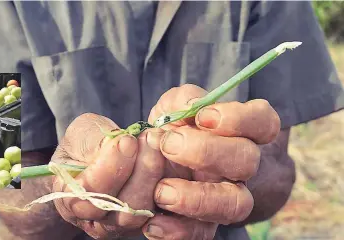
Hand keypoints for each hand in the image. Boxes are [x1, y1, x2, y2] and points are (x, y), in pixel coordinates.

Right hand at [51, 113, 165, 238]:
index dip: (110, 169)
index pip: (87, 195)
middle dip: (140, 172)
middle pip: (121, 210)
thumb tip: (122, 143)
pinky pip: (161, 209)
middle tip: (150, 139)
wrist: (97, 158)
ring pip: (143, 210)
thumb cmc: (84, 146)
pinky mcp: (147, 218)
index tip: (126, 141)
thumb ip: (93, 140)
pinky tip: (169, 157)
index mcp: (69, 199)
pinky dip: (167, 182)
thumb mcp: (81, 134)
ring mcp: (122, 224)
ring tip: (158, 144)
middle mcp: (95, 220)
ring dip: (154, 175)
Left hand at [144, 84, 279, 238]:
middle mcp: (238, 167)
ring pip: (236, 204)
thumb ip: (184, 99)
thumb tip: (192, 105)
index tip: (203, 116)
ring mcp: (225, 197)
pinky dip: (178, 231)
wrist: (151, 161)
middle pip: (247, 161)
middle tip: (168, 144)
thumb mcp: (172, 107)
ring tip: (162, 191)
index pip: (264, 123)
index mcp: (238, 133)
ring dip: (198, 198)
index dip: (241, 119)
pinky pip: (203, 234)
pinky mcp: (204, 224)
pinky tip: (153, 222)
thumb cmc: (169, 129)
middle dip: (207, 151)